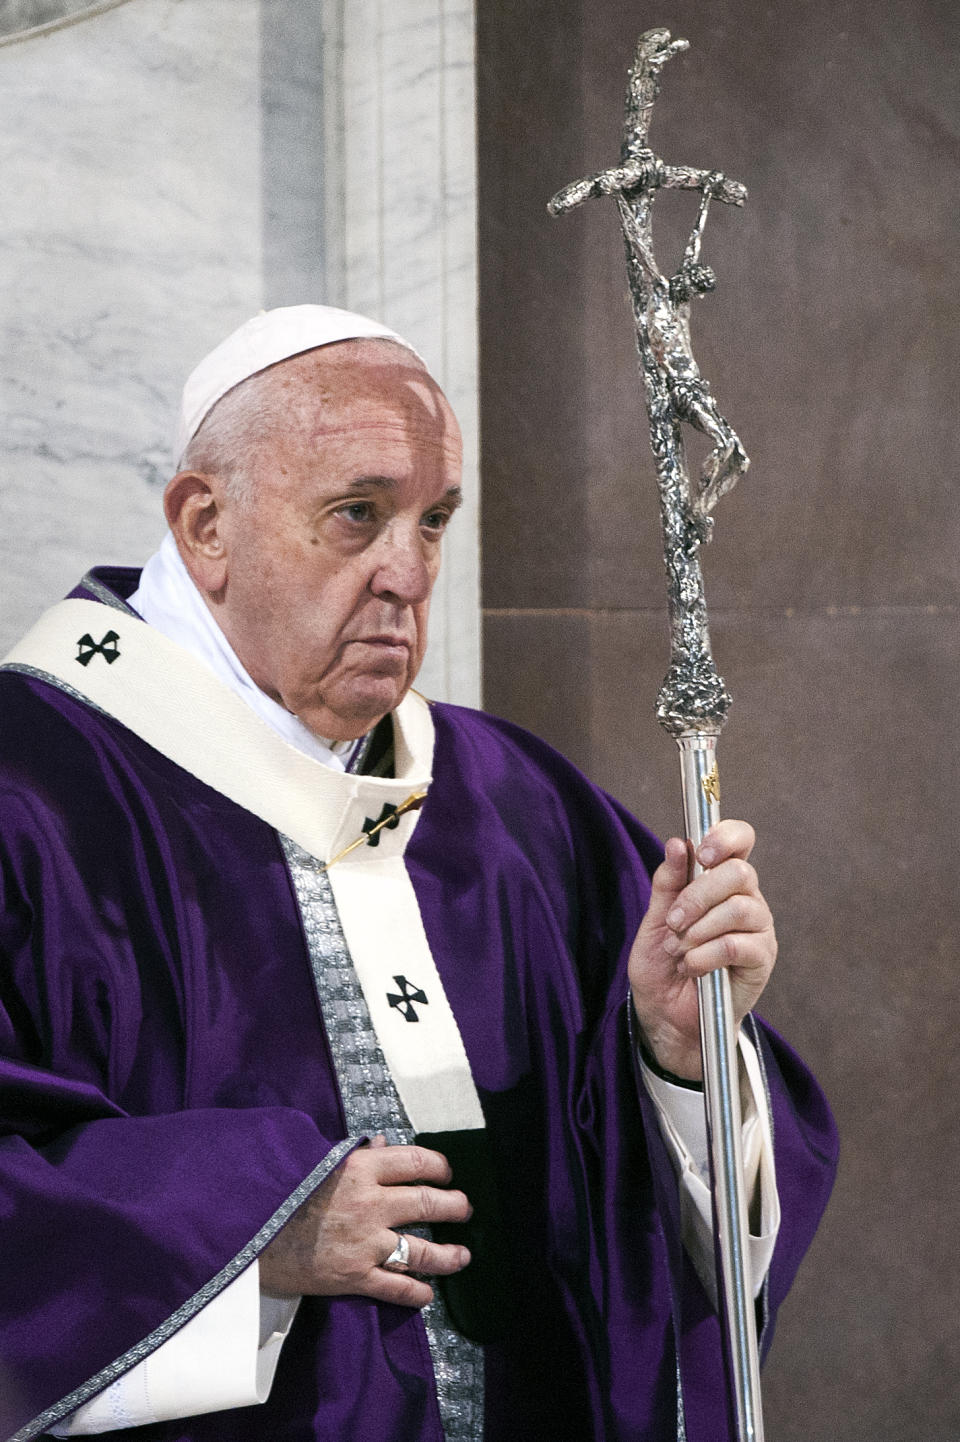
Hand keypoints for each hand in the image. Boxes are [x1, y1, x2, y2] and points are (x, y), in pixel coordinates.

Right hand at [259, 1137, 471, 1307]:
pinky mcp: (354, 1276)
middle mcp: (371, 1204)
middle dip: (455, 1207)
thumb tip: (384, 1144)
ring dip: (448, 1255)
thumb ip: (357, 1156)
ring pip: (422, 1251)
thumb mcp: (320, 1164)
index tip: (447, 1173)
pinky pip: (396, 1288)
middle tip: (464, 1209)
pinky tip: (427, 1293)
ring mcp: (365, 1243)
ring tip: (462, 1256)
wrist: (250, 1234)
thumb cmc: (283, 1193)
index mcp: (361, 1169)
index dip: (440, 1167)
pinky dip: (416, 1292)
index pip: (417, 1162)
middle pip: (429, 1204)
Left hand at [629, 819, 776, 1080]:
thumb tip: (677, 843)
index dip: (726, 836)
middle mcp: (746, 899)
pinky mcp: (761, 960)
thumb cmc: (662, 965)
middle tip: (673, 921)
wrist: (665, 1015)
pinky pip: (736, 945)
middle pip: (739, 872)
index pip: (741, 840)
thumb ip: (667, 883)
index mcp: (720, 880)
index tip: (702, 851)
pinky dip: (706, 955)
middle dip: (697, 895)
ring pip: (739, 908)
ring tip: (678, 950)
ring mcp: (758, 929)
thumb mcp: (654, 919)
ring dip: (698, 929)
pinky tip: (692, 967)